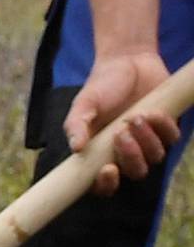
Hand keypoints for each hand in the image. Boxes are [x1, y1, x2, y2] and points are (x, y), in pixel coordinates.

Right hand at [65, 49, 177, 193]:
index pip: (103, 183)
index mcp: (100, 153)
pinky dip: (162, 127)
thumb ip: (76, 125)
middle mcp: (125, 153)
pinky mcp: (167, 129)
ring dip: (147, 140)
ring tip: (136, 116)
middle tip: (121, 134)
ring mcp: (148, 142)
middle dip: (131, 157)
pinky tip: (152, 111)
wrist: (128, 61)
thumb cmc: (101, 85)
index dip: (106, 184)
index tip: (108, 169)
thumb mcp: (84, 104)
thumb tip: (75, 148)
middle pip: (134, 172)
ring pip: (155, 158)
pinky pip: (171, 139)